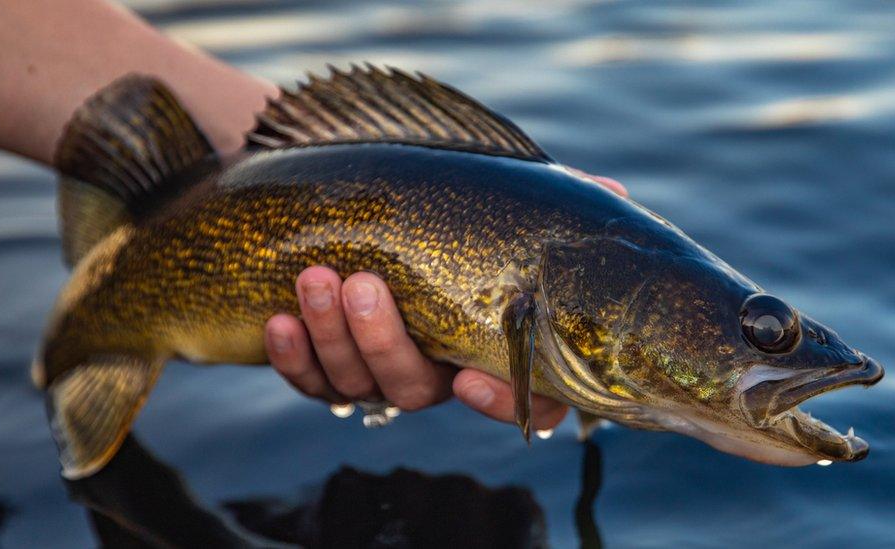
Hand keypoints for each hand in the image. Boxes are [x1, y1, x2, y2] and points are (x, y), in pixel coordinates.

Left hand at [264, 170, 626, 431]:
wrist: (352, 205)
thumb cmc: (442, 207)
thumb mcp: (498, 200)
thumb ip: (550, 204)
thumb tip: (614, 197)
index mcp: (485, 345)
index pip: (516, 399)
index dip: (498, 401)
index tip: (470, 375)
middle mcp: (433, 368)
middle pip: (413, 388)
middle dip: (383, 341)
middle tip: (366, 284)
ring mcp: (375, 370)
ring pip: (356, 384)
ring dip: (333, 336)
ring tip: (316, 279)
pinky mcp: (324, 365)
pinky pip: (309, 381)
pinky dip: (293, 358)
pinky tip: (280, 320)